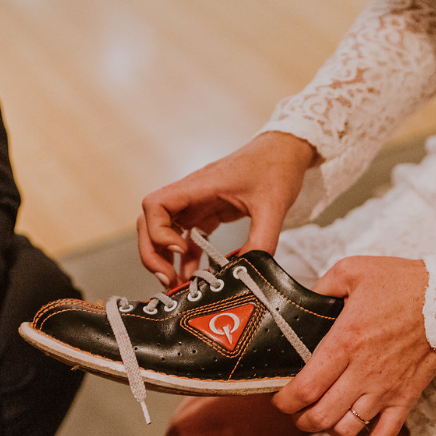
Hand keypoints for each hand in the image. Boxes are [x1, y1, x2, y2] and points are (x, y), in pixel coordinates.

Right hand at [139, 131, 315, 286]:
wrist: (285, 150)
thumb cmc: (275, 166)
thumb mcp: (273, 206)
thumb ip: (262, 239)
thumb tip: (250, 269)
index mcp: (199, 186)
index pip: (155, 205)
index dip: (158, 232)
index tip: (180, 250)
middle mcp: (191, 195)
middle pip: (150, 222)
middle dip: (153, 253)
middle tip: (168, 279)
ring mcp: (197, 203)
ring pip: (165, 232)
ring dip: (166, 258)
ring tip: (179, 285)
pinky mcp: (208, 211)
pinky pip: (188, 237)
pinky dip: (187, 258)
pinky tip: (196, 275)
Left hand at [273, 256, 435, 435]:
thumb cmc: (402, 283)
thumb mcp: (352, 271)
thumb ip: (321, 286)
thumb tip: (302, 299)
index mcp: (345, 343)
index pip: (305, 388)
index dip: (284, 401)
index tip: (279, 398)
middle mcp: (363, 372)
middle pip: (320, 416)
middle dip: (300, 418)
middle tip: (295, 409)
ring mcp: (386, 389)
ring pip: (346, 429)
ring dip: (326, 430)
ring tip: (319, 419)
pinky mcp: (405, 398)